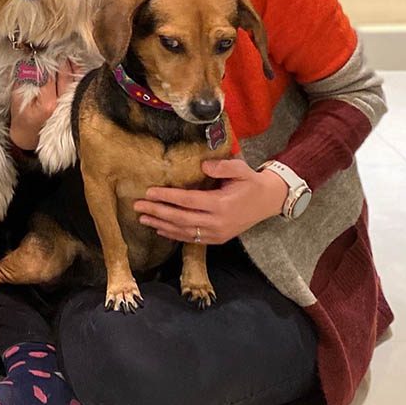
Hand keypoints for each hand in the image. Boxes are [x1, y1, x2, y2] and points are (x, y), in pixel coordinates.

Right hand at [8, 59, 79, 149]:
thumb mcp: (16, 98)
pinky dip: (78, 73)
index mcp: (48, 104)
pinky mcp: (76, 105)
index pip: (50, 75)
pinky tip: (74, 64)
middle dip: (60, 59)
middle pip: (65, 74)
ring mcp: (72, 106)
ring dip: (71, 64)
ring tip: (65, 53)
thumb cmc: (22, 117)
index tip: (43, 51)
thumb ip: (24, 79)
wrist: (30, 136)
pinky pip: (80, 85)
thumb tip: (31, 60)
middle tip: (55, 48)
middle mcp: (63, 105)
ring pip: (75, 78)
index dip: (46, 61)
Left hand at [133, 157, 288, 243]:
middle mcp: (217, 222)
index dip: (167, 197)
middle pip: (181, 218)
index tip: (149, 191)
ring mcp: (217, 233)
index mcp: (221, 204)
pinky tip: (159, 228)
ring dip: (160, 224)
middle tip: (137, 205)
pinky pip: (191, 239)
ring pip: (183, 231)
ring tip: (142, 217)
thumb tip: (203, 165)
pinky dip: (173, 234)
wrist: (268, 202)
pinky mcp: (217, 239)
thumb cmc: (251, 182)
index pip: (188, 201)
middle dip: (157, 211)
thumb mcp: (241, 169)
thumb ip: (223, 167)